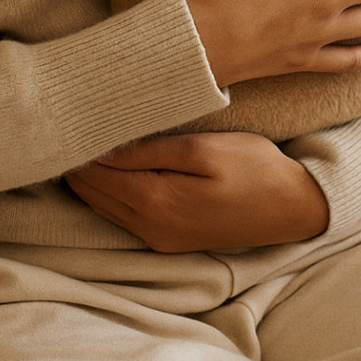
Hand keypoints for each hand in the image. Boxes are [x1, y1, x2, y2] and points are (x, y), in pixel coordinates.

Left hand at [64, 133, 327, 252]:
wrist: (293, 207)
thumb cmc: (255, 169)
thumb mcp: (206, 150)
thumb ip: (154, 151)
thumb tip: (106, 149)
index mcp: (157, 203)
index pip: (98, 175)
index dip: (81, 148)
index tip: (69, 120)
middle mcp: (151, 229)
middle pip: (95, 196)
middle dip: (79, 165)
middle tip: (67, 130)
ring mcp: (160, 239)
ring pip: (105, 209)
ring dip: (90, 182)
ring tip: (81, 147)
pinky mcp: (171, 240)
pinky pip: (124, 218)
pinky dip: (109, 195)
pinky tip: (109, 174)